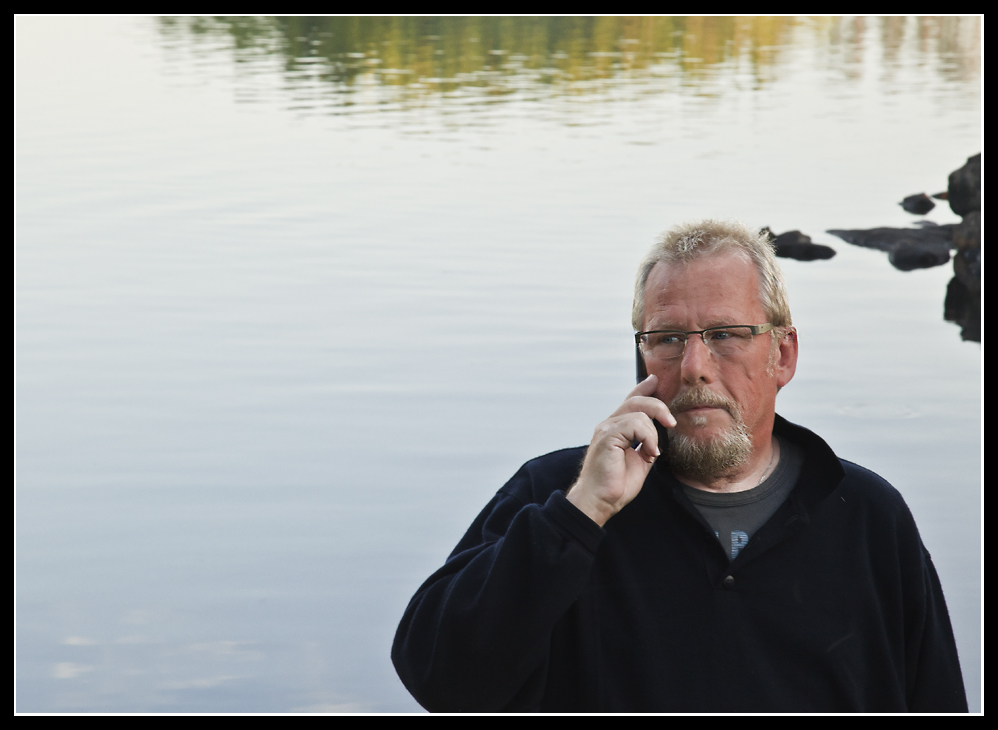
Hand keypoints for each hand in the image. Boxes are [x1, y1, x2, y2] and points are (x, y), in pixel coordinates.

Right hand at [566, 375, 675, 526]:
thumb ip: (646, 444)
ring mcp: (606, 429)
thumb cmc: (615, 485)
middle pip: (636, 400)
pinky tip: (648, 453)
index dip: (642, 389)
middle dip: (658, 406)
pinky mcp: (607, 436)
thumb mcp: (639, 460)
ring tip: (653, 451)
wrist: (600, 501)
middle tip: (671, 422)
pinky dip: (647, 437)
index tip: (655, 380)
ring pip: (638, 411)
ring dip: (654, 431)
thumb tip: (659, 436)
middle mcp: (609, 425)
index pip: (629, 401)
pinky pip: (635, 424)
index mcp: (616, 429)